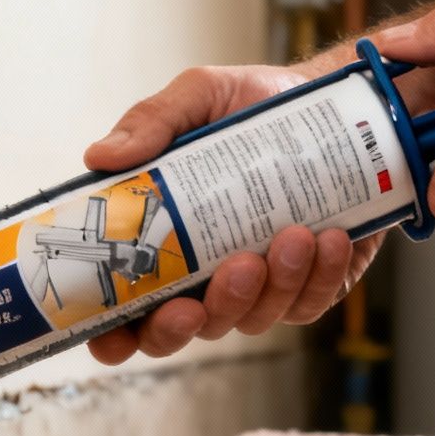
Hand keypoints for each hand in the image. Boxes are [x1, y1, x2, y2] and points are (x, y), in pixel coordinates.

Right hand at [80, 65, 385, 364]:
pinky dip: (319, 277)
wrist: (334, 103)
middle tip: (230, 271)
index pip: (122, 313)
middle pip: (182, 332)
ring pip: (251, 320)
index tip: (115, 337)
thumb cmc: (254, 106)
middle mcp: (202, 276)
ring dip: (271, 286)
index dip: (113, 338)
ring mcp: (257, 289)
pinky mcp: (309, 286)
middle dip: (198, 319)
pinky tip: (329, 239)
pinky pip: (307, 304)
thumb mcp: (200, 97)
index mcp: (160, 242)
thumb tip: (99, 156)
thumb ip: (152, 121)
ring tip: (293, 235)